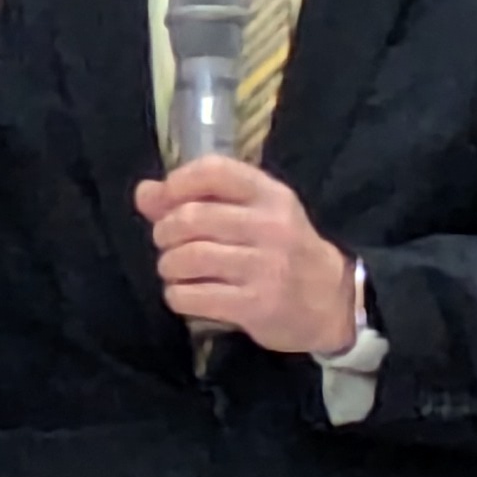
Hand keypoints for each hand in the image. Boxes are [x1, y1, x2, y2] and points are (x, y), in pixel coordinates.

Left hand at [131, 155, 357, 353]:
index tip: (165, 201)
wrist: (332, 302)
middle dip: (165, 232)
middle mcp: (269, 226)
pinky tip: (184, 294)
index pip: (214, 171)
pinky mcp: (256, 305)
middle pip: (191, 217)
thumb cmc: (284, 251)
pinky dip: (177, 295)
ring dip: (169, 266)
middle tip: (167, 244)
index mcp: (270, 195)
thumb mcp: (255, 214)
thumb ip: (200, 199)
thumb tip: (144, 192)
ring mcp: (265, 267)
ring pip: (188, 258)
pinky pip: (194, 296)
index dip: (177, 183)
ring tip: (174, 270)